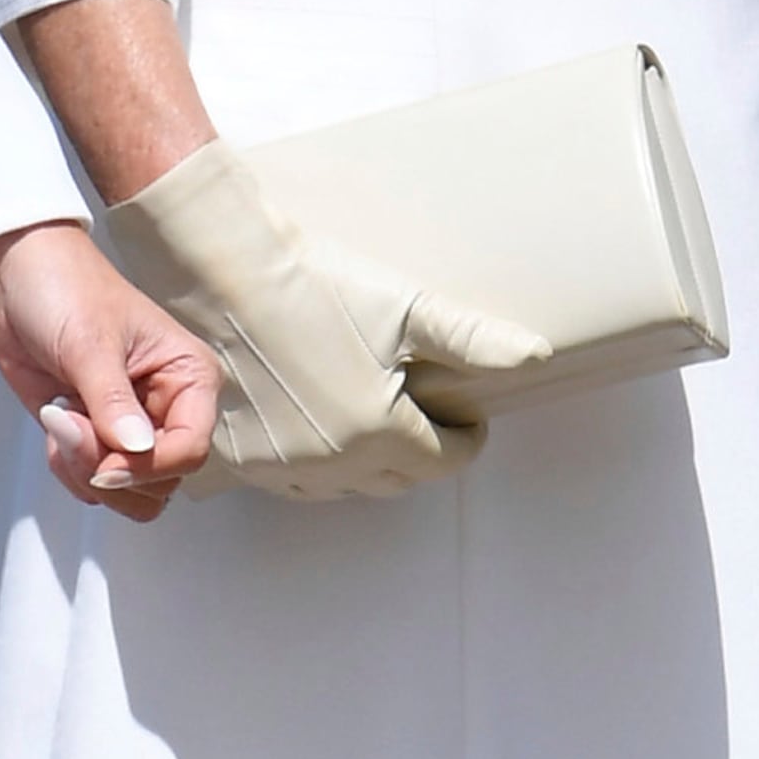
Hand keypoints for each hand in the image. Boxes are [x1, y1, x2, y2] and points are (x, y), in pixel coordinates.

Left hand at [0, 220, 218, 523]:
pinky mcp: (98, 437)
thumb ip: (112, 402)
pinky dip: (70, 468)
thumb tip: (136, 449)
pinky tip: (56, 424)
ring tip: (62, 422)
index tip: (103, 464)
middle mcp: (170, 408)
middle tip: (72, 423)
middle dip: (110, 467)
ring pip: (131, 492)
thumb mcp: (89, 342)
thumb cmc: (66, 288)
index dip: (147, 468)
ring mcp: (133, 427)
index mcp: (189, 378)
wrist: (18, 277)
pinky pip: (95, 483)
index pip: (190, 450)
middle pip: (162, 482)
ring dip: (87, 470)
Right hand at [98, 142, 550, 504]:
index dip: (465, 434)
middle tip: (425, 409)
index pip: (446, 460)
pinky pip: (294, 481)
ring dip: (371, 461)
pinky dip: (317, 464)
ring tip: (373, 415)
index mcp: (378, 433)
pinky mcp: (240, 458)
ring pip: (347, 486)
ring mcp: (282, 465)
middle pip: (400, 479)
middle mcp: (331, 463)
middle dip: (422, 450)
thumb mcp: (407, 308)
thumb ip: (474, 340)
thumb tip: (534, 355)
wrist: (224, 273)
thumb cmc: (312, 284)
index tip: (465, 411)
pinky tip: (320, 425)